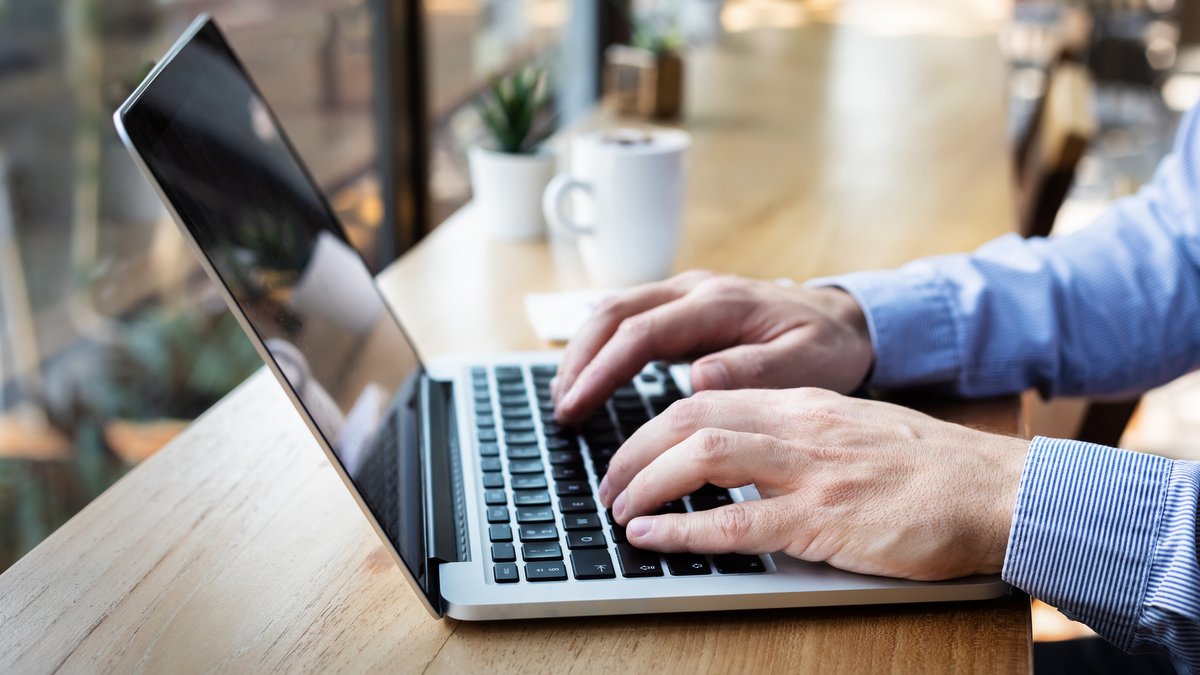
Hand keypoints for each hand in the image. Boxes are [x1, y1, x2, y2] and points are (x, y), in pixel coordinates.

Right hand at [552, 270, 872, 423]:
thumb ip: (754, 370)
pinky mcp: (683, 306)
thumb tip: (698, 378)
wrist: (846, 320)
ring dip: (582, 350)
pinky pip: (628, 316)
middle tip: (560, 407)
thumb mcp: (806, 365)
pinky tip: (586, 373)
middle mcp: (694, 289)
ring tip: (564, 396)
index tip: (576, 404)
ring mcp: (686, 293)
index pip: (641, 331)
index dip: (602, 369)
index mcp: (719, 304)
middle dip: (578, 359)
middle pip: (613, 313)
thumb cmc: (827, 347)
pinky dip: (600, 343)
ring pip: (613, 309)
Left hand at [599, 388, 1029, 579]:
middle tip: (609, 483)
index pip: (706, 398)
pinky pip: (738, 523)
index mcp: (804, 405)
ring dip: (646, 483)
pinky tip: (652, 538)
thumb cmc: (930, 469)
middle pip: (689, 419)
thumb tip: (741, 455)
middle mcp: (799, 427)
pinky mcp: (826, 521)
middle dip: (634, 450)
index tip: (630, 451)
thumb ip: (798, 436)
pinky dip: (683, 529)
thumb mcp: (853, 431)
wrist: (996, 490)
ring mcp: (811, 472)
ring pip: (702, 458)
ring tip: (619, 509)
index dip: (654, 425)